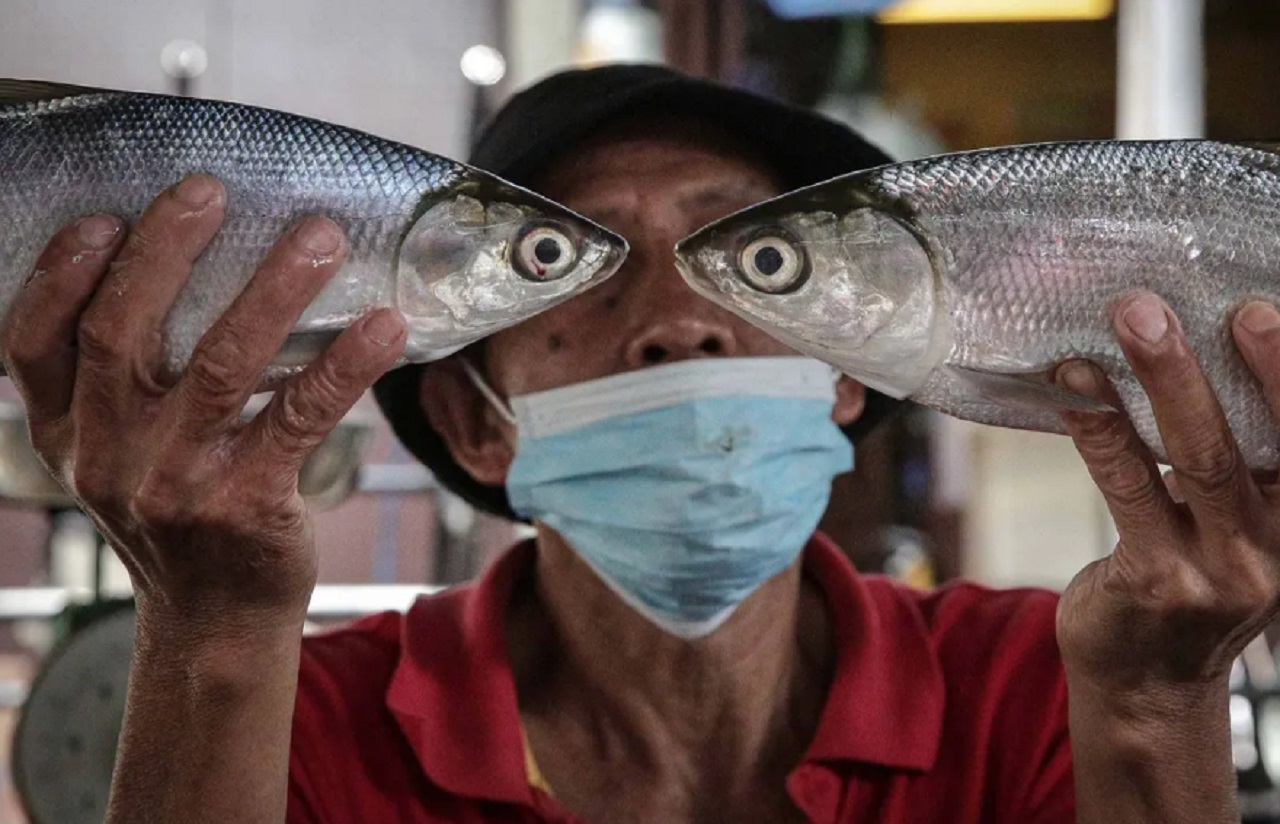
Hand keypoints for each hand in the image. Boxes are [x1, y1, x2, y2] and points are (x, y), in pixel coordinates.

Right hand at [0, 174, 405, 620]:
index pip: (31, 342)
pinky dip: (345, 364)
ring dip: (273, 291)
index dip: (59, 273)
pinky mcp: (247, 502)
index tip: (103, 215)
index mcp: (67, 432)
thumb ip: (119, 382)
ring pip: (220, 365)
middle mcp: (107, 455)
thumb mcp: (118, 453)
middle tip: (208, 189)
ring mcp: (175, 482)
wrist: (214, 618)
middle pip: (121, 334)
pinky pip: (301, 415)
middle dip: (163, 252)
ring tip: (318, 237)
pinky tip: (385, 325)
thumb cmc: (176, 509)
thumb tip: (171, 263)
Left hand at [1054, 291, 1279, 701]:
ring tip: (1130, 319)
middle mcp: (1275, 545)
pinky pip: (1127, 486)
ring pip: (1198, 458)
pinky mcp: (1157, 580)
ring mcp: (1219, 568)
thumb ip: (1236, 460)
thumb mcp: (1235, 526)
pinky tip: (1073, 384)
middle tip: (1193, 300)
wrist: (1145, 685)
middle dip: (1241, 359)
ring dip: (1163, 380)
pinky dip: (1098, 426)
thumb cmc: (1188, 582)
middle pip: (1265, 438)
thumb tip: (1193, 351)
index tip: (1264, 305)